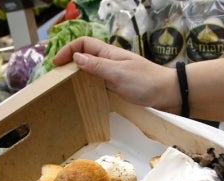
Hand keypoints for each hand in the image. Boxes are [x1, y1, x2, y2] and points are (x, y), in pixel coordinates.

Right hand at [53, 37, 179, 112]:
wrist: (167, 93)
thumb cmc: (145, 82)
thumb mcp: (118, 73)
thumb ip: (97, 65)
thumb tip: (76, 57)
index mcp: (109, 53)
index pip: (83, 44)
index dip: (68, 50)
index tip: (56, 63)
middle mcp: (109, 60)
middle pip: (84, 55)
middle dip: (69, 60)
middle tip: (56, 74)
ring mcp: (114, 72)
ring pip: (90, 67)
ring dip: (77, 72)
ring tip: (65, 83)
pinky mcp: (118, 83)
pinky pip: (97, 79)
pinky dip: (87, 82)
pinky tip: (83, 91)